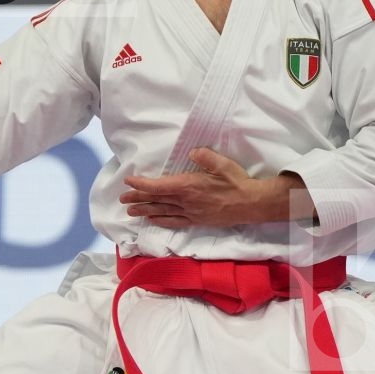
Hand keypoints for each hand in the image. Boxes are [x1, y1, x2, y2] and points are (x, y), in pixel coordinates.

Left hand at [120, 148, 308, 227]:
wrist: (252, 204)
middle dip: (138, 198)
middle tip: (122, 199)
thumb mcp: (223, 164)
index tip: (129, 181)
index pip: (158, 186)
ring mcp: (191, 213)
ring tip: (130, 211)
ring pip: (162, 212)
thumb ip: (206, 157)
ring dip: (145, 211)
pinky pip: (174, 221)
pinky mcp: (197, 220)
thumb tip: (193, 152)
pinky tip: (153, 220)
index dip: (141, 184)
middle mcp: (186, 201)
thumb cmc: (238, 182)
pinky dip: (161, 220)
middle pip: (156, 200)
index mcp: (188, 186)